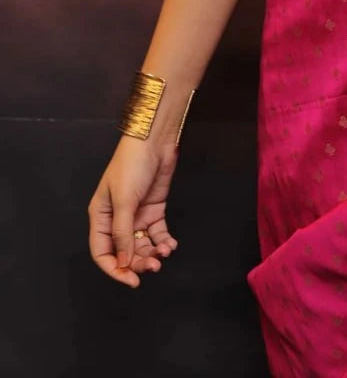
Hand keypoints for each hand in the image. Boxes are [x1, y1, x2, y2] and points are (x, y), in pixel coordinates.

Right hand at [88, 135, 179, 287]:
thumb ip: (123, 233)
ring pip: (142, 245)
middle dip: (138, 262)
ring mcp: (136, 215)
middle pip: (124, 252)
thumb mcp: (124, 200)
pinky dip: (163, 241)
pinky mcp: (154, 209)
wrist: (154, 141)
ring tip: (165, 253)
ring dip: (152, 253)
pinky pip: (157, 233)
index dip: (115, 269)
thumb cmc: (131, 167)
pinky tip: (171, 245)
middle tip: (154, 266)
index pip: (102, 253)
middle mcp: (117, 220)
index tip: (131, 281)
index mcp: (100, 218)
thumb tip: (124, 262)